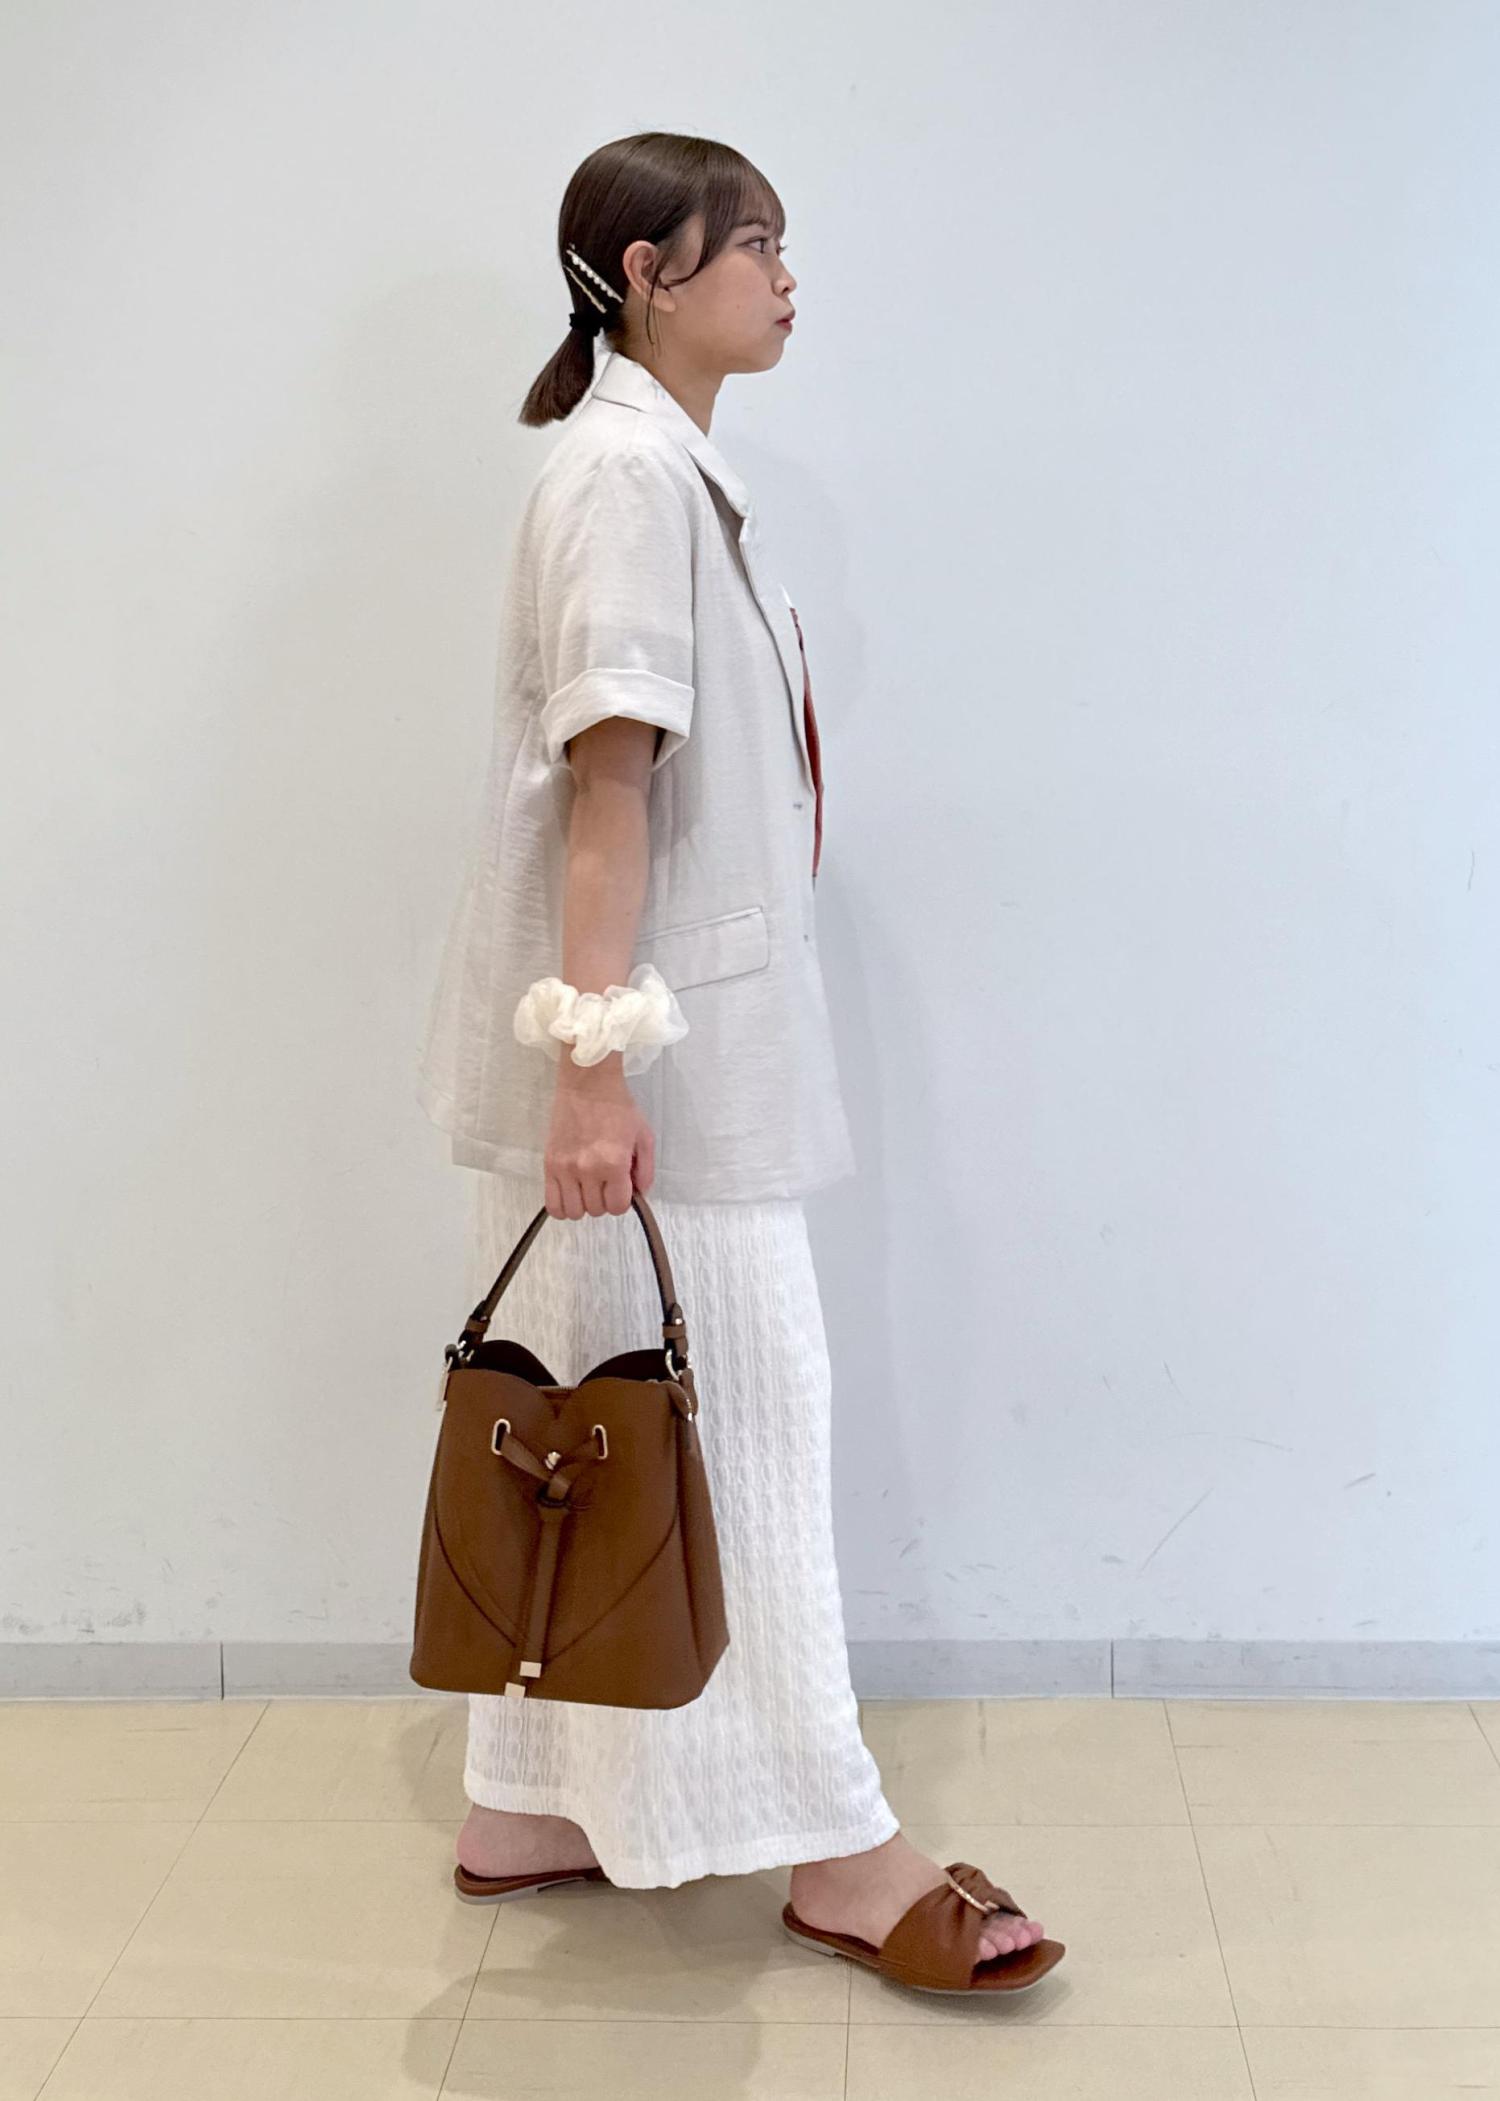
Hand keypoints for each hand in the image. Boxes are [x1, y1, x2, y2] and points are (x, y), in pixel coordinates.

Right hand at [543, 1062, 655, 1218]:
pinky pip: (552, 1204)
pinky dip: (562, 1207)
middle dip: (604, 1200)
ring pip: (574, 1211)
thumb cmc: (618, 1107)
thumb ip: (646, 1169)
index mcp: (614, 1163)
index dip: (622, 1201)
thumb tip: (639, 1194)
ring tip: (588, 1188)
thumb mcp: (644, 1136)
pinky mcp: (549, 1164)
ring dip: (583, 1204)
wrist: (587, 1084)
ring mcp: (565, 1168)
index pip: (617, 1207)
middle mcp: (588, 1170)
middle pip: (596, 1210)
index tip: (621, 1188)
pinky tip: (571, 1193)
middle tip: (606, 1182)